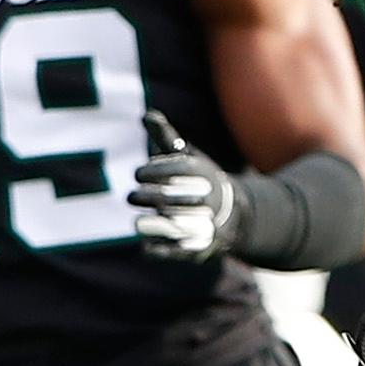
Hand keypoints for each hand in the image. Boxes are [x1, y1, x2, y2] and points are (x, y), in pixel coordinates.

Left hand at [128, 111, 240, 261]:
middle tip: (132, 197)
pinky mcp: (202, 246)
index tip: (138, 174)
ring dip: (157, 224)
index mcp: (203, 174)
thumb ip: (166, 137)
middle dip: (151, 197)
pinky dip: (164, 250)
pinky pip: (182, 250)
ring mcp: (205, 223)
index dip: (156, 171)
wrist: (231, 214)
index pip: (179, 168)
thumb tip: (146, 115)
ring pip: (179, 224)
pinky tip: (146, 249)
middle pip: (176, 197)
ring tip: (139, 222)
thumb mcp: (185, 156)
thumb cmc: (198, 179)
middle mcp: (206, 198)